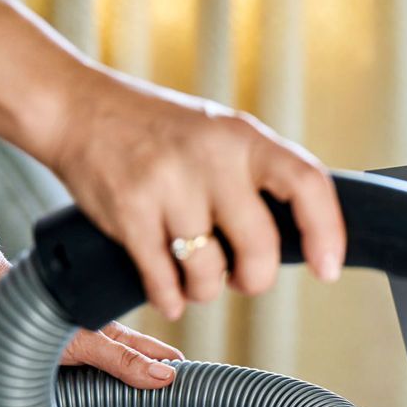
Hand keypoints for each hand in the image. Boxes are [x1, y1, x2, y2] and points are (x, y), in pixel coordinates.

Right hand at [0, 0, 347, 322]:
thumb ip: (262, 175)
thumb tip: (309, 238)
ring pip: (208, 274)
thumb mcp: (222, 134)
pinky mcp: (127, 212)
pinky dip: (170, 298)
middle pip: (260, 248)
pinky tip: (168, 291)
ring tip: (196, 275)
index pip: (307, 184)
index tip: (327, 269)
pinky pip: (162, 281)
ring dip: (206, 290)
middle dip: (255, 279)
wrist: (78, 108)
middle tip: (243, 278)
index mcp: (244, 137)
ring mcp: (167, 185)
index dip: (326, 232)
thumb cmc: (161, 131)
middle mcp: (210, 159)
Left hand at [59, 322, 184, 406]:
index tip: (175, 406)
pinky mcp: (57, 393)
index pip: (163, 362)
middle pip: (133, 400)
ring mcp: (82, 378)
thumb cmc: (38, 318)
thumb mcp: (87, 342)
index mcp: (121, 343)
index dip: (174, 381)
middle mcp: (105, 363)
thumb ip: (125, 360)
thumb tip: (166, 379)